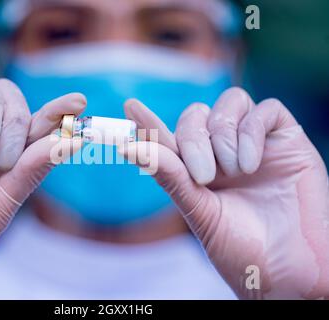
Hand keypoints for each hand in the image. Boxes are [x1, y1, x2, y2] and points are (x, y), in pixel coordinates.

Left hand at [121, 87, 328, 298]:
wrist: (292, 269)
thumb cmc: (244, 248)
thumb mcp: (200, 213)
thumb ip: (170, 178)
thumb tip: (129, 146)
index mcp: (197, 171)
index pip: (168, 139)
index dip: (149, 123)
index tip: (129, 107)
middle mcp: (223, 153)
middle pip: (196, 116)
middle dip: (193, 139)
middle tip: (203, 175)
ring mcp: (254, 143)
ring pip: (229, 103)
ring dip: (223, 135)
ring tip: (235, 171)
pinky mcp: (286, 139)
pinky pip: (265, 110)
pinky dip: (252, 132)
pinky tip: (252, 165)